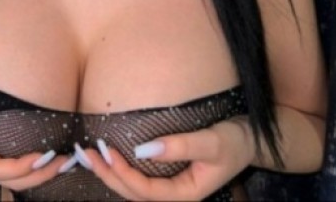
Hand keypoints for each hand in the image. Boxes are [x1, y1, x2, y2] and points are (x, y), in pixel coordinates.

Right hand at [0, 75, 68, 189]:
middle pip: (11, 179)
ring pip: (19, 177)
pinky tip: (59, 153)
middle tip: (63, 161)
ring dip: (43, 174)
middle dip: (38, 176)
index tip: (42, 156)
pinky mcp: (3, 143)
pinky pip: (22, 163)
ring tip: (67, 161)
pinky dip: (41, 164)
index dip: (19, 169)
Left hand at [82, 117, 254, 200]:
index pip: (146, 192)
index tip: (107, 152)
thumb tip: (142, 149)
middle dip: (109, 176)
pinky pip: (140, 180)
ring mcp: (171, 187)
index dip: (124, 174)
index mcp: (186, 194)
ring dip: (111, 175)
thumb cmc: (233, 141)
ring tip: (90, 156)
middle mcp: (175, 195)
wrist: (248, 140)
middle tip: (87, 154)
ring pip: (134, 190)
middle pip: (134, 194)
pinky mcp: (168, 177)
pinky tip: (109, 158)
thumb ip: (179, 146)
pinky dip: (122, 170)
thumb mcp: (210, 142)